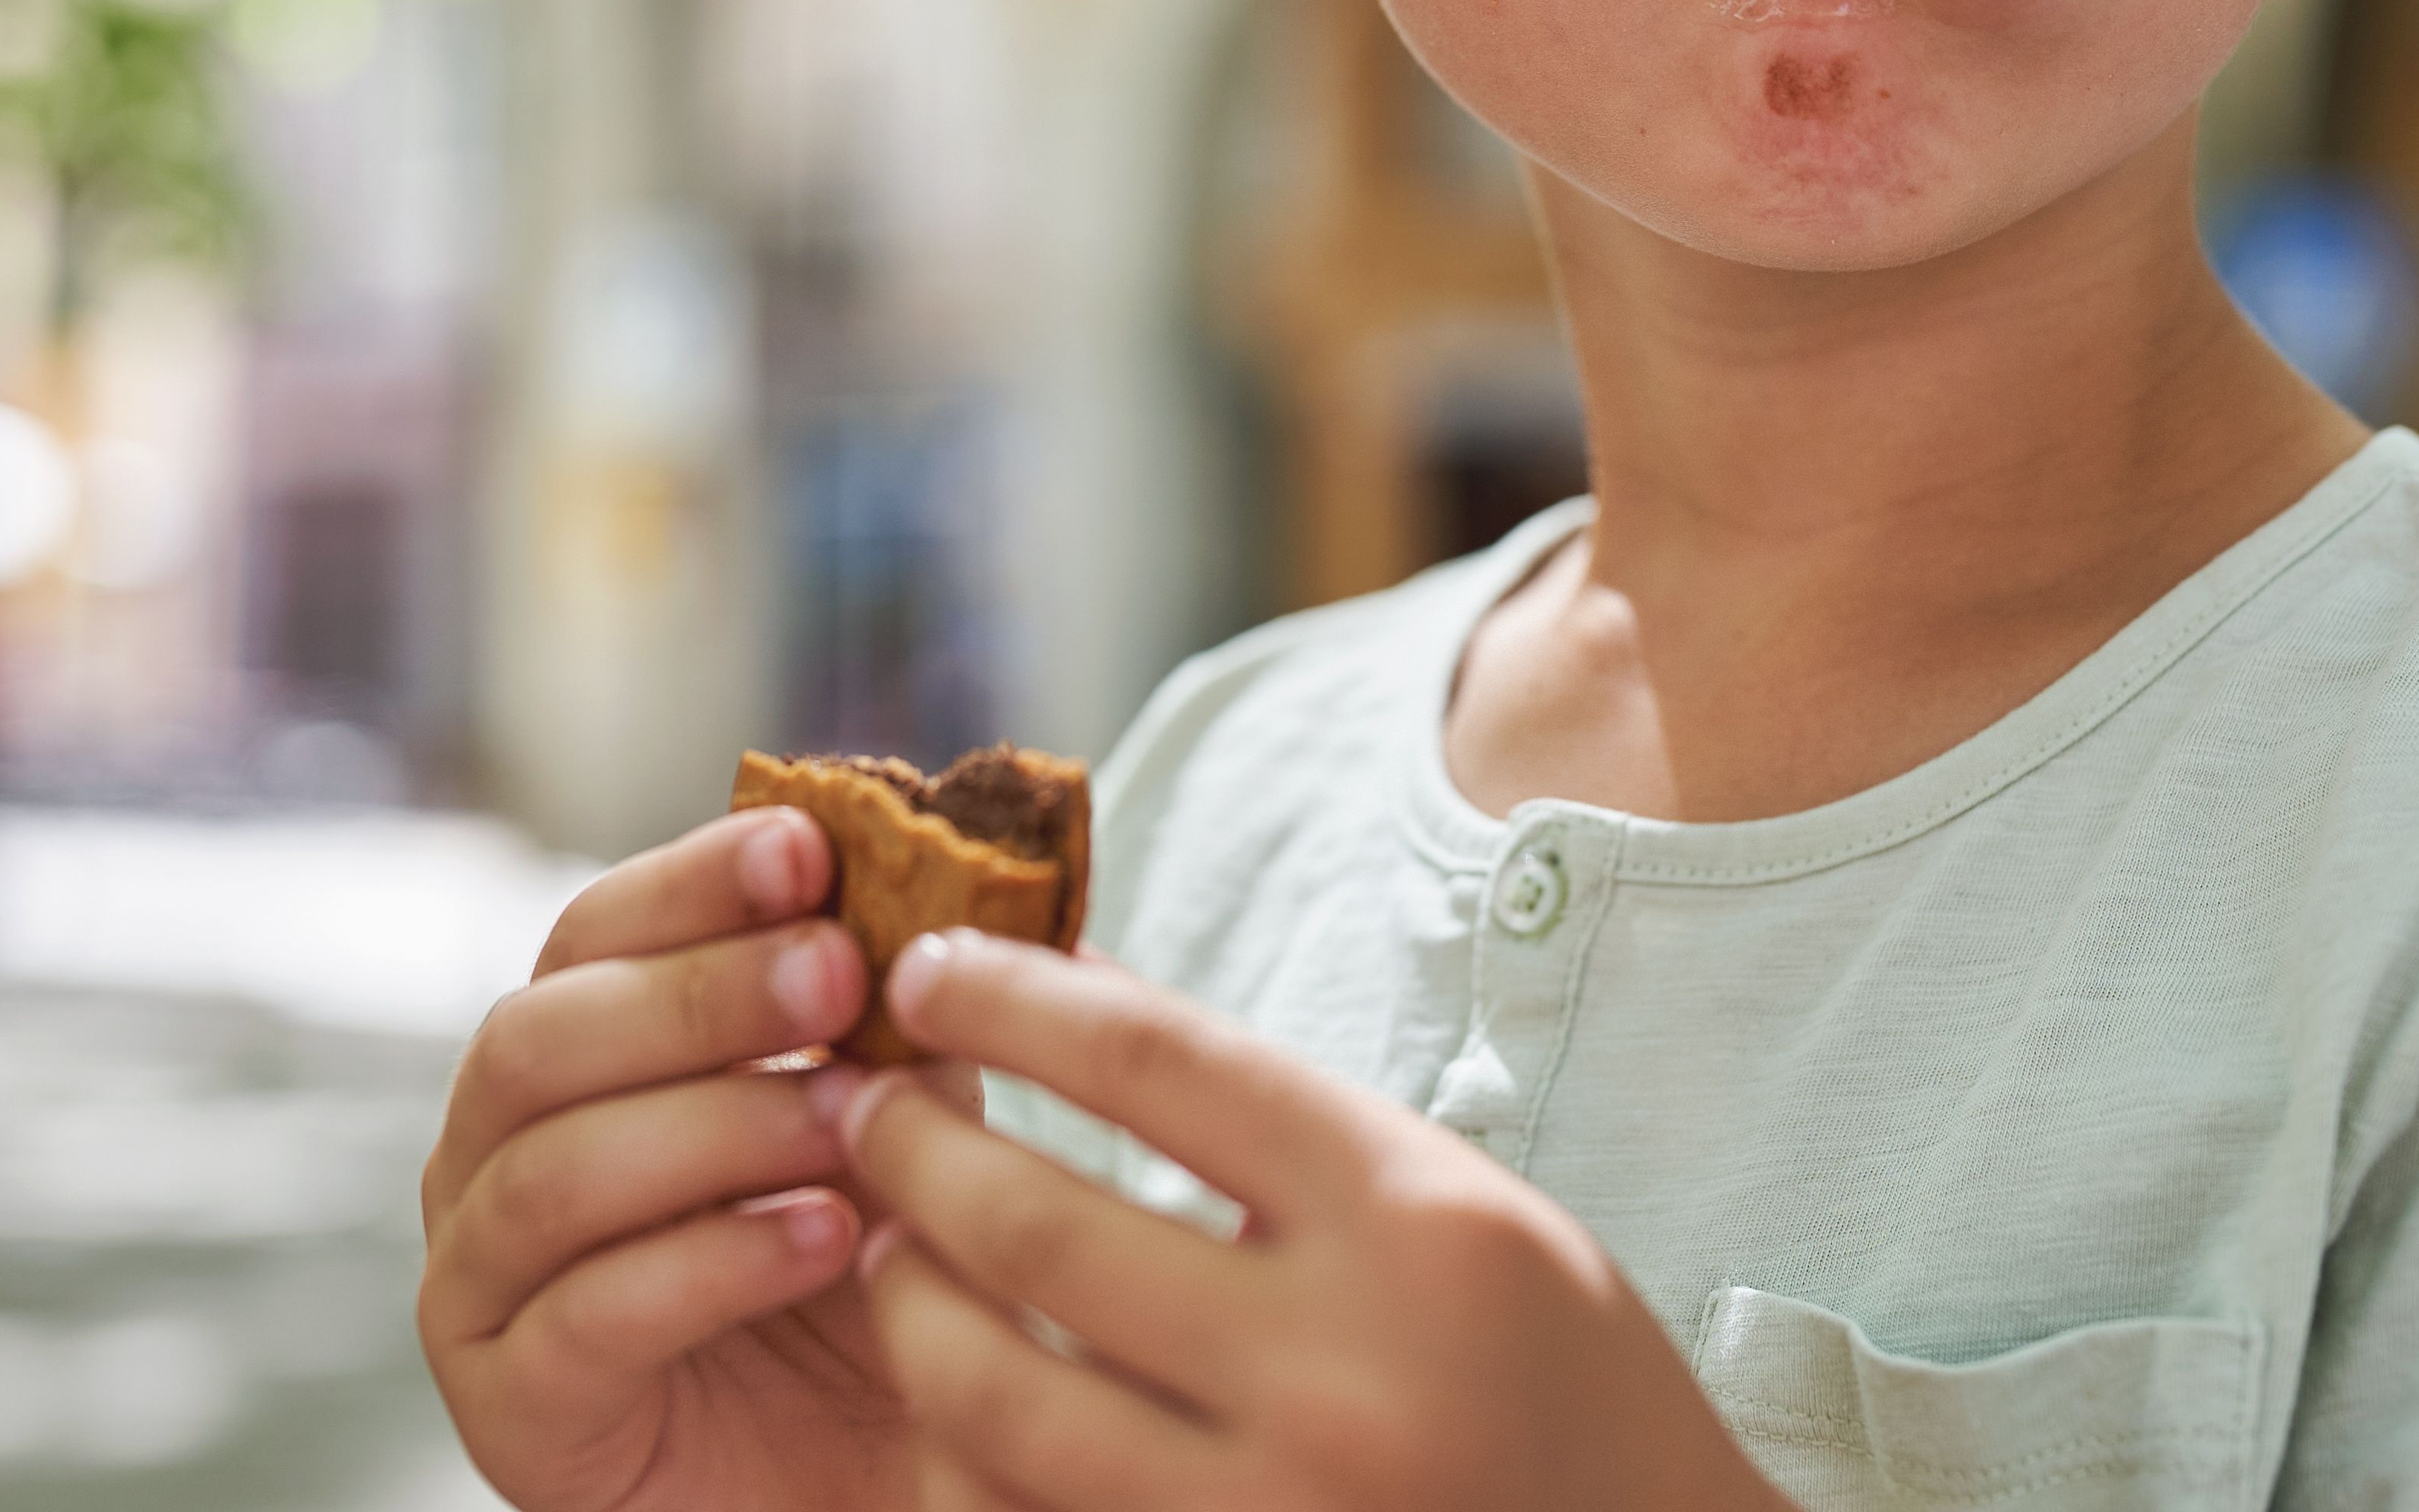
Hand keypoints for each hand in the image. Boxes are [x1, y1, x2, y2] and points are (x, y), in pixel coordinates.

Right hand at [416, 806, 921, 1511]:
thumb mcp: (896, 1120)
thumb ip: (895, 1015)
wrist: (860, 1469)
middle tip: (836, 972)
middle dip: (698, 996)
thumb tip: (949, 883)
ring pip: (550, 1172)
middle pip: (543, 1036)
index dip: (692, 880)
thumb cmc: (862, 1277)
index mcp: (565, 1056)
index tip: (809, 846)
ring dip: (711, 1128)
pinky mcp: (511, 1413)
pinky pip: (584, 1319)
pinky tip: (823, 1237)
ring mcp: (479, 1287)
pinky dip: (708, 1266)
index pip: (592, 931)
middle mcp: (487, 1156)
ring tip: (848, 1121)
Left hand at [838, 931, 1784, 1511]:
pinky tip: (947, 1400)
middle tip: (862, 1107)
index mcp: (1421, 1225)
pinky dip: (956, 1452)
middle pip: (1040, 1227)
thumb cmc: (1556, 1383)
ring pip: (992, 1398)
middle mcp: (1347, 1374)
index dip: (1012, 996)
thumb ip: (1283, 1130)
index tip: (927, 966)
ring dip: (905, 1305)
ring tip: (885, 1248)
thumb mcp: (1462, 1214)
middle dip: (914, 1148)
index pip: (1157, 1060)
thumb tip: (1068, 999)